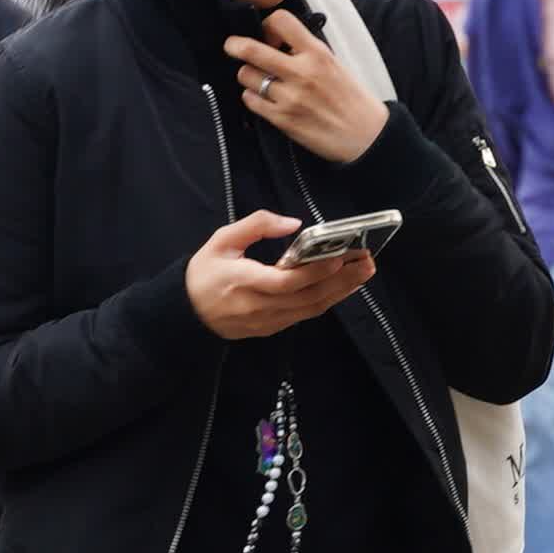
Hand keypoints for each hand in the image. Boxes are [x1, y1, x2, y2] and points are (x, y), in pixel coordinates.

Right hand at [186, 211, 377, 340]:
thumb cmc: (203, 272)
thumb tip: (293, 224)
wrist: (185, 312)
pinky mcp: (271, 328)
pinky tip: (341, 287)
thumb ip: (256, 225)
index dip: (316, 271)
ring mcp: (267, 321)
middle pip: (308, 297)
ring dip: (340, 292)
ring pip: (311, 309)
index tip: (341, 256)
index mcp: (244, 282)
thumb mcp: (222, 240)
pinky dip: (326, 301)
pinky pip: (304, 315)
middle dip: (342, 279)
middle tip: (368, 262)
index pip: (287, 281)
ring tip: (363, 273)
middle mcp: (259, 306)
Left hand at [226, 10, 390, 163]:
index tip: (266, 33)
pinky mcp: (281, 118)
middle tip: (231, 45)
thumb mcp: (333, 64)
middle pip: (252, 50)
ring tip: (258, 78)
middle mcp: (301, 72)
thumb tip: (277, 41)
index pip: (281, 21)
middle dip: (235, 45)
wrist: (365, 135)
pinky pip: (250, 100)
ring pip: (246, 76)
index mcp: (317, 53)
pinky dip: (251, 97)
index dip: (266, 24)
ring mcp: (289, 96)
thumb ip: (306, 51)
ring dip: (247, 75)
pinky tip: (262, 97)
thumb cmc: (351, 98)